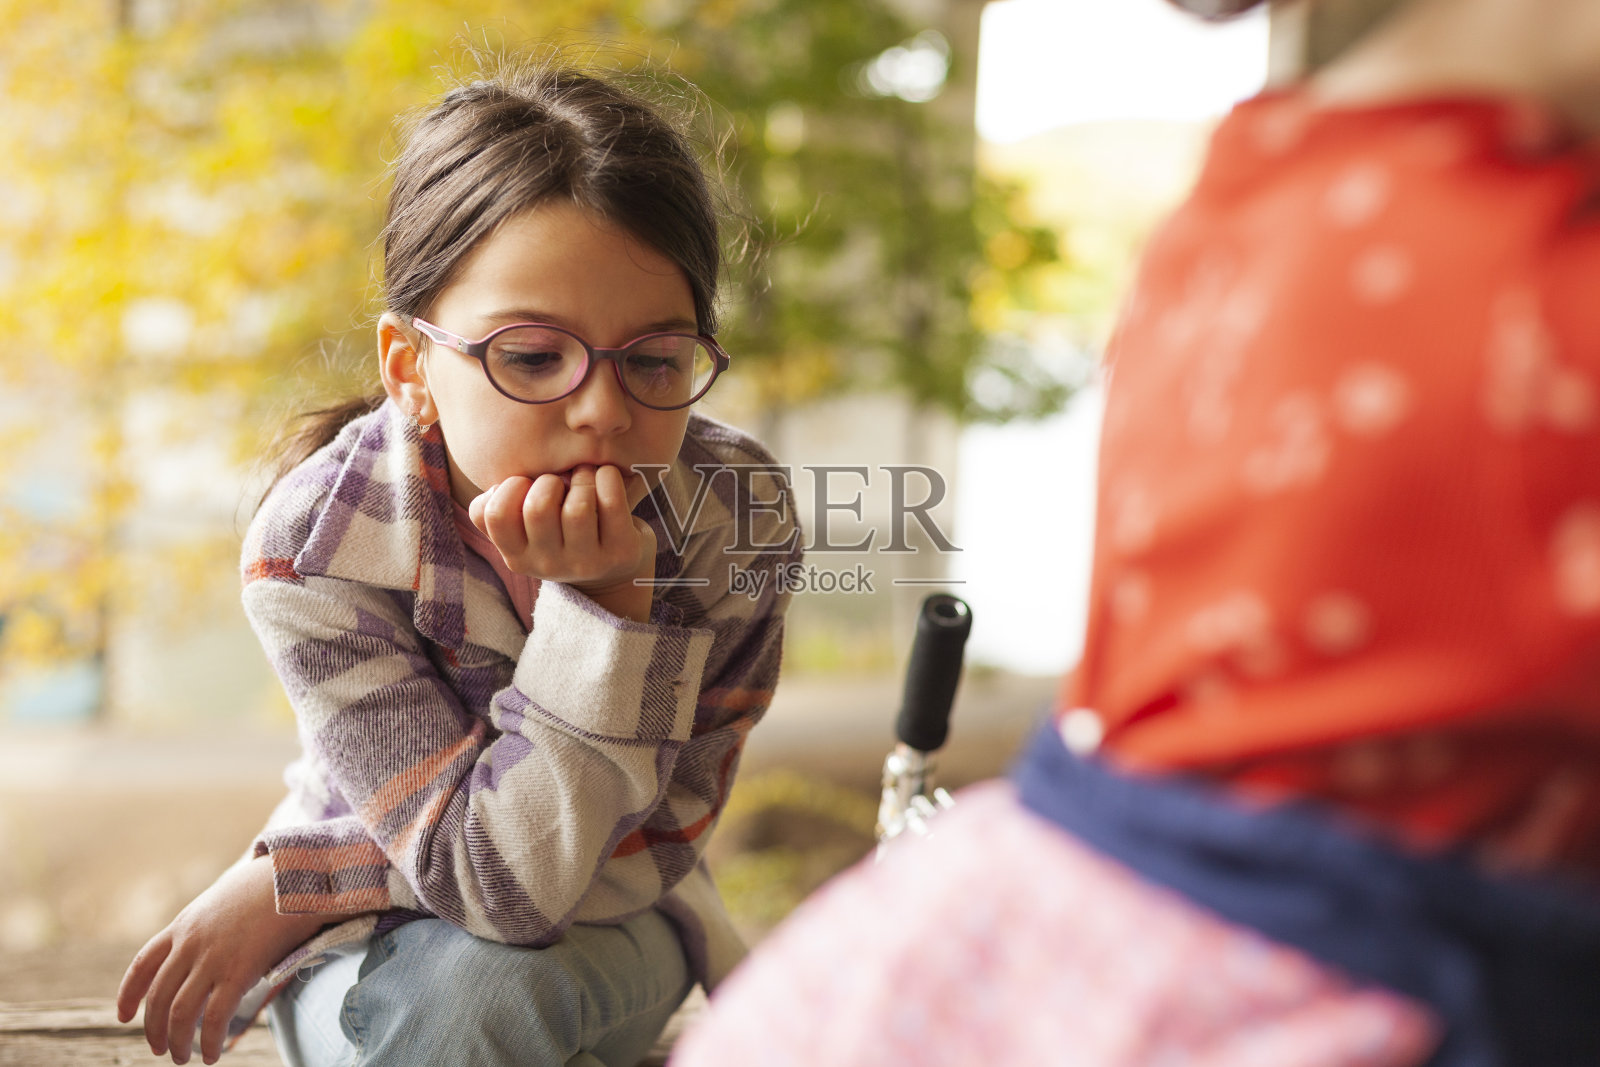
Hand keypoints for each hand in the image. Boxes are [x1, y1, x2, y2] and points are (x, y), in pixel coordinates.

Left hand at [116, 855, 348, 1064]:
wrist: (295, 876)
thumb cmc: (267, 888)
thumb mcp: (223, 903)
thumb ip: (210, 930)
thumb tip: (213, 956)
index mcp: (183, 925)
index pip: (142, 965)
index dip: (128, 995)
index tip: (123, 1017)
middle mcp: (190, 944)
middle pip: (157, 996)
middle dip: (154, 1029)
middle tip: (160, 1050)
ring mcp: (212, 958)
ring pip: (180, 1012)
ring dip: (178, 1042)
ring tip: (184, 1057)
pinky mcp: (238, 971)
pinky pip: (215, 1017)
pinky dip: (210, 1041)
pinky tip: (213, 1054)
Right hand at [470, 464, 656, 621]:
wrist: (613, 570)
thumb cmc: (562, 535)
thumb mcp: (524, 531)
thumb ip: (498, 510)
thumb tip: (496, 487)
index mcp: (516, 557)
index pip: (495, 514)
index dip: (511, 487)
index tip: (528, 484)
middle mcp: (548, 565)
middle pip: (538, 508)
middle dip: (549, 481)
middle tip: (561, 482)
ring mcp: (585, 563)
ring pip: (577, 507)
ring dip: (582, 478)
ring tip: (585, 480)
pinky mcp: (619, 552)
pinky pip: (611, 501)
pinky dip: (608, 477)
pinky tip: (605, 479)